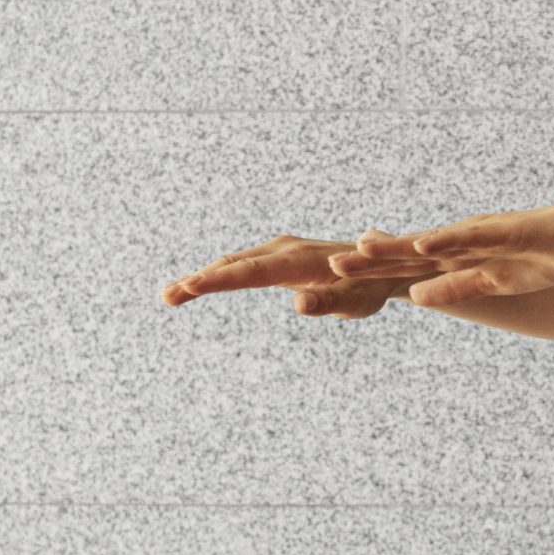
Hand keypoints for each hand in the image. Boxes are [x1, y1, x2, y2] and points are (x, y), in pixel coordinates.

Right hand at [162, 231, 431, 316]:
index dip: (216, 281)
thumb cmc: (370, 289)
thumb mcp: (354, 302)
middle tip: (167, 297)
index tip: (188, 288)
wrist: (386, 266)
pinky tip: (199, 286)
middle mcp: (283, 250)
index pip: (248, 272)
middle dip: (198, 280)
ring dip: (203, 278)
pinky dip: (219, 275)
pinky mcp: (280, 258)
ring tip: (171, 295)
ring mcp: (280, 251)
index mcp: (296, 260)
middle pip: (232, 264)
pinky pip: (243, 266)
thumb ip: (326, 303)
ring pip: (234, 263)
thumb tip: (298, 304)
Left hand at [327, 181, 553, 307]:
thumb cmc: (546, 256)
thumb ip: (456, 287)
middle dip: (369, 262)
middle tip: (327, 268)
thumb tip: (416, 297)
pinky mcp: (507, 229)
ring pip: (431, 242)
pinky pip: (473, 237)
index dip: (370, 276)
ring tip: (358, 251)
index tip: (331, 282)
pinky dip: (447, 240)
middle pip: (408, 255)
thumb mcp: (493, 284)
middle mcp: (462, 241)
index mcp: (457, 256)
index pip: (406, 269)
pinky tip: (423, 245)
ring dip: (397, 247)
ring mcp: (483, 233)